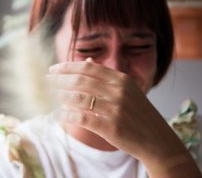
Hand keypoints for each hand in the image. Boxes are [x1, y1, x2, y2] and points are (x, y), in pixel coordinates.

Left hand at [47, 60, 201, 176]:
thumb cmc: (138, 113)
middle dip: (59, 80)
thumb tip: (85, 62)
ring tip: (50, 96)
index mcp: (121, 79)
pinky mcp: (111, 127)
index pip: (88, 68)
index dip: (67, 67)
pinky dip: (67, 115)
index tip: (53, 69)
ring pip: (79, 98)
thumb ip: (105, 77)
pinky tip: (59, 114)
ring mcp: (116, 109)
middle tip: (45, 81)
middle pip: (80, 81)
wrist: (156, 139)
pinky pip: (82, 118)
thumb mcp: (127, 90)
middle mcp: (118, 91)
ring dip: (60, 96)